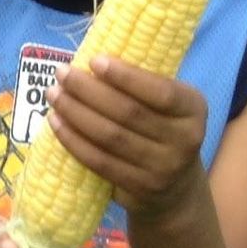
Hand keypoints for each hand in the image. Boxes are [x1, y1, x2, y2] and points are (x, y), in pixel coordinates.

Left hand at [43, 56, 208, 224]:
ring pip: (110, 136)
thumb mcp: (165, 104)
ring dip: (75, 112)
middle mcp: (185, 139)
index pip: (161, 92)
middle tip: (61, 73)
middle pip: (128, 112)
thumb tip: (89, 60)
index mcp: (193, 109)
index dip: (126, 76)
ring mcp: (164, 167)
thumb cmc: (160, 128)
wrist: (175, 186)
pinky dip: (73, 140)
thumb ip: (139, 84)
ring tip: (53, 94)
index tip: (93, 60)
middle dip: (88, 90)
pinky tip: (56, 122)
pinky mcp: (140, 187)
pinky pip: (100, 161)